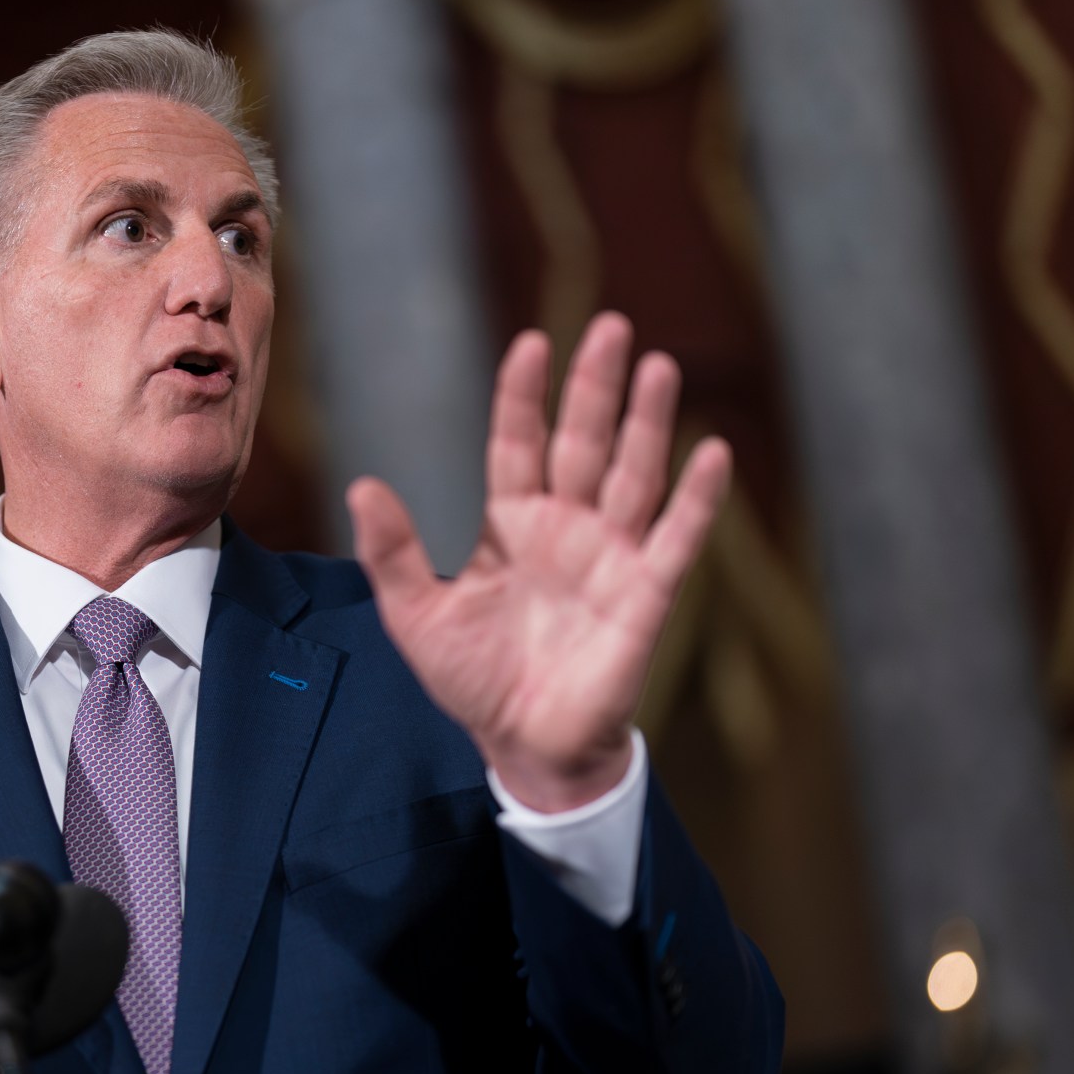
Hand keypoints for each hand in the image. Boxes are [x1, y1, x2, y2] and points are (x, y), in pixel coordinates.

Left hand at [350, 313, 728, 811]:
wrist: (524, 749)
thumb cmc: (473, 682)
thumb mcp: (416, 617)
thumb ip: (393, 553)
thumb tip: (363, 486)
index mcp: (512, 525)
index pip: (519, 444)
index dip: (524, 397)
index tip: (531, 343)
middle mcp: (567, 528)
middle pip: (584, 442)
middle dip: (596, 387)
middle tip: (612, 325)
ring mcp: (611, 557)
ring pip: (634, 474)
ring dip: (649, 422)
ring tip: (660, 365)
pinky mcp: (646, 595)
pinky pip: (676, 538)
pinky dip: (695, 497)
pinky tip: (710, 452)